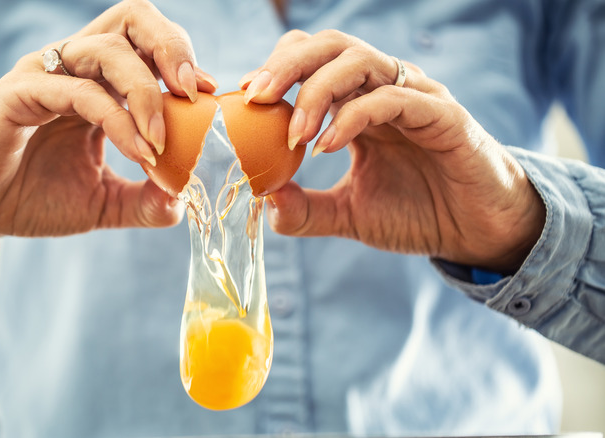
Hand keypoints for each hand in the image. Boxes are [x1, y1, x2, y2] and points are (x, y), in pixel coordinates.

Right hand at [0, 0, 216, 252]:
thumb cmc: (31, 197)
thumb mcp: (102, 202)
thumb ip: (143, 200)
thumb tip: (185, 202)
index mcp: (97, 82)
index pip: (147, 44)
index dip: (183, 61)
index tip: (210, 99)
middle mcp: (74, 68)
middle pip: (132, 18)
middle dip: (172, 46)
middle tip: (195, 92)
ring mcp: (45, 75)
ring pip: (107, 48)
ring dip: (146, 92)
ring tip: (161, 143)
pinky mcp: (18, 94)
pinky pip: (78, 91)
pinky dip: (117, 120)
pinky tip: (139, 153)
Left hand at [240, 30, 544, 273]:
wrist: (476, 234)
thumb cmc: (418, 214)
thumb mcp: (349, 214)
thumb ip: (306, 209)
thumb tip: (263, 201)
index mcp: (360, 103)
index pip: (313, 60)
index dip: (277, 70)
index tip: (246, 99)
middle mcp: (384, 90)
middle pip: (331, 46)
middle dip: (288, 65)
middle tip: (256, 96)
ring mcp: (415, 97)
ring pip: (360, 60)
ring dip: (317, 90)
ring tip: (295, 133)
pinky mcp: (443, 116)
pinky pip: (394, 98)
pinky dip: (355, 116)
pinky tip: (328, 146)